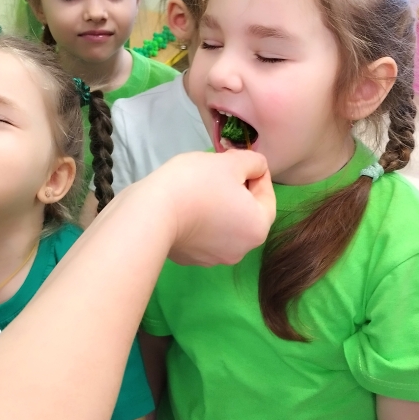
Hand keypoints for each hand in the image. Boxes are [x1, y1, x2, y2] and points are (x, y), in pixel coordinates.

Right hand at [144, 150, 273, 266]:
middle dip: (238, 191)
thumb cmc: (196, 183)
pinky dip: (200, 220)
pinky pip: (203, 235)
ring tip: (201, 187)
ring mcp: (214, 258)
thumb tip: (257, 167)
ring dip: (220, 207)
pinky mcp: (191, 259)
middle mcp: (242, 250)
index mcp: (257, 228)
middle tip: (221, 171)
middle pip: (247, 213)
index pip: (268, 196)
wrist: (151, 212)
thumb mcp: (230, 162)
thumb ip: (253, 162)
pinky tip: (186, 205)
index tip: (241, 160)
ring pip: (225, 225)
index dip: (257, 173)